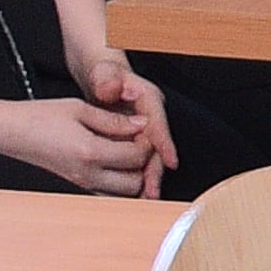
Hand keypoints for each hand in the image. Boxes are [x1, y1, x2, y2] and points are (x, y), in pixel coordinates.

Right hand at [2, 81, 169, 197]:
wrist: (10, 131)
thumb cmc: (38, 117)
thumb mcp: (80, 108)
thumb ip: (114, 120)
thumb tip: (140, 124)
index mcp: (90, 152)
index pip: (136, 156)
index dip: (147, 141)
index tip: (145, 128)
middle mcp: (87, 174)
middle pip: (134, 182)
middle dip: (143, 163)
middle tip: (140, 141)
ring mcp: (81, 183)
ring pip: (123, 193)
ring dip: (132, 174)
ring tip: (128, 150)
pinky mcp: (76, 184)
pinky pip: (107, 192)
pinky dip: (118, 181)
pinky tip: (115, 161)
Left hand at [63, 43, 177, 190]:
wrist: (100, 74)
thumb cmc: (103, 73)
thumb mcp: (102, 72)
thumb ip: (106, 79)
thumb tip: (109, 89)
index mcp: (147, 98)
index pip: (158, 123)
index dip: (164, 144)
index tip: (170, 161)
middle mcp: (149, 115)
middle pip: (157, 146)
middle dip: (155, 170)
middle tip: (151, 191)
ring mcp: (143, 127)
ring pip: (149, 156)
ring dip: (147, 177)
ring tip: (145, 197)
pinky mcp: (134, 137)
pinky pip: (138, 158)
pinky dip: (136, 174)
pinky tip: (132, 191)